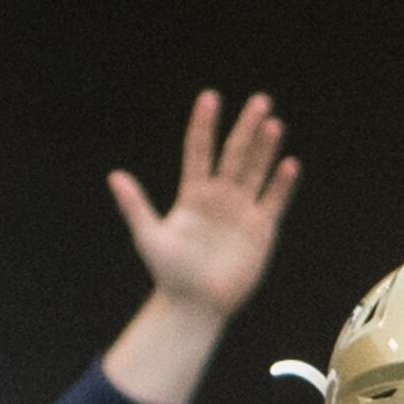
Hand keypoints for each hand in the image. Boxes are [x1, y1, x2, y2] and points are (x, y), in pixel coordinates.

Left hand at [108, 91, 299, 322]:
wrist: (195, 305)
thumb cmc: (170, 273)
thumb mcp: (149, 237)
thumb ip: (135, 206)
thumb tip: (114, 176)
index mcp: (193, 193)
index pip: (199, 150)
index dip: (204, 125)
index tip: (210, 98)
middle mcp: (219, 196)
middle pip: (235, 153)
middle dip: (247, 128)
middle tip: (260, 101)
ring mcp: (242, 211)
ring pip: (256, 171)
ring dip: (266, 149)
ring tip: (274, 124)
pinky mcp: (261, 229)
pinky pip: (273, 201)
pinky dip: (282, 184)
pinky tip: (289, 165)